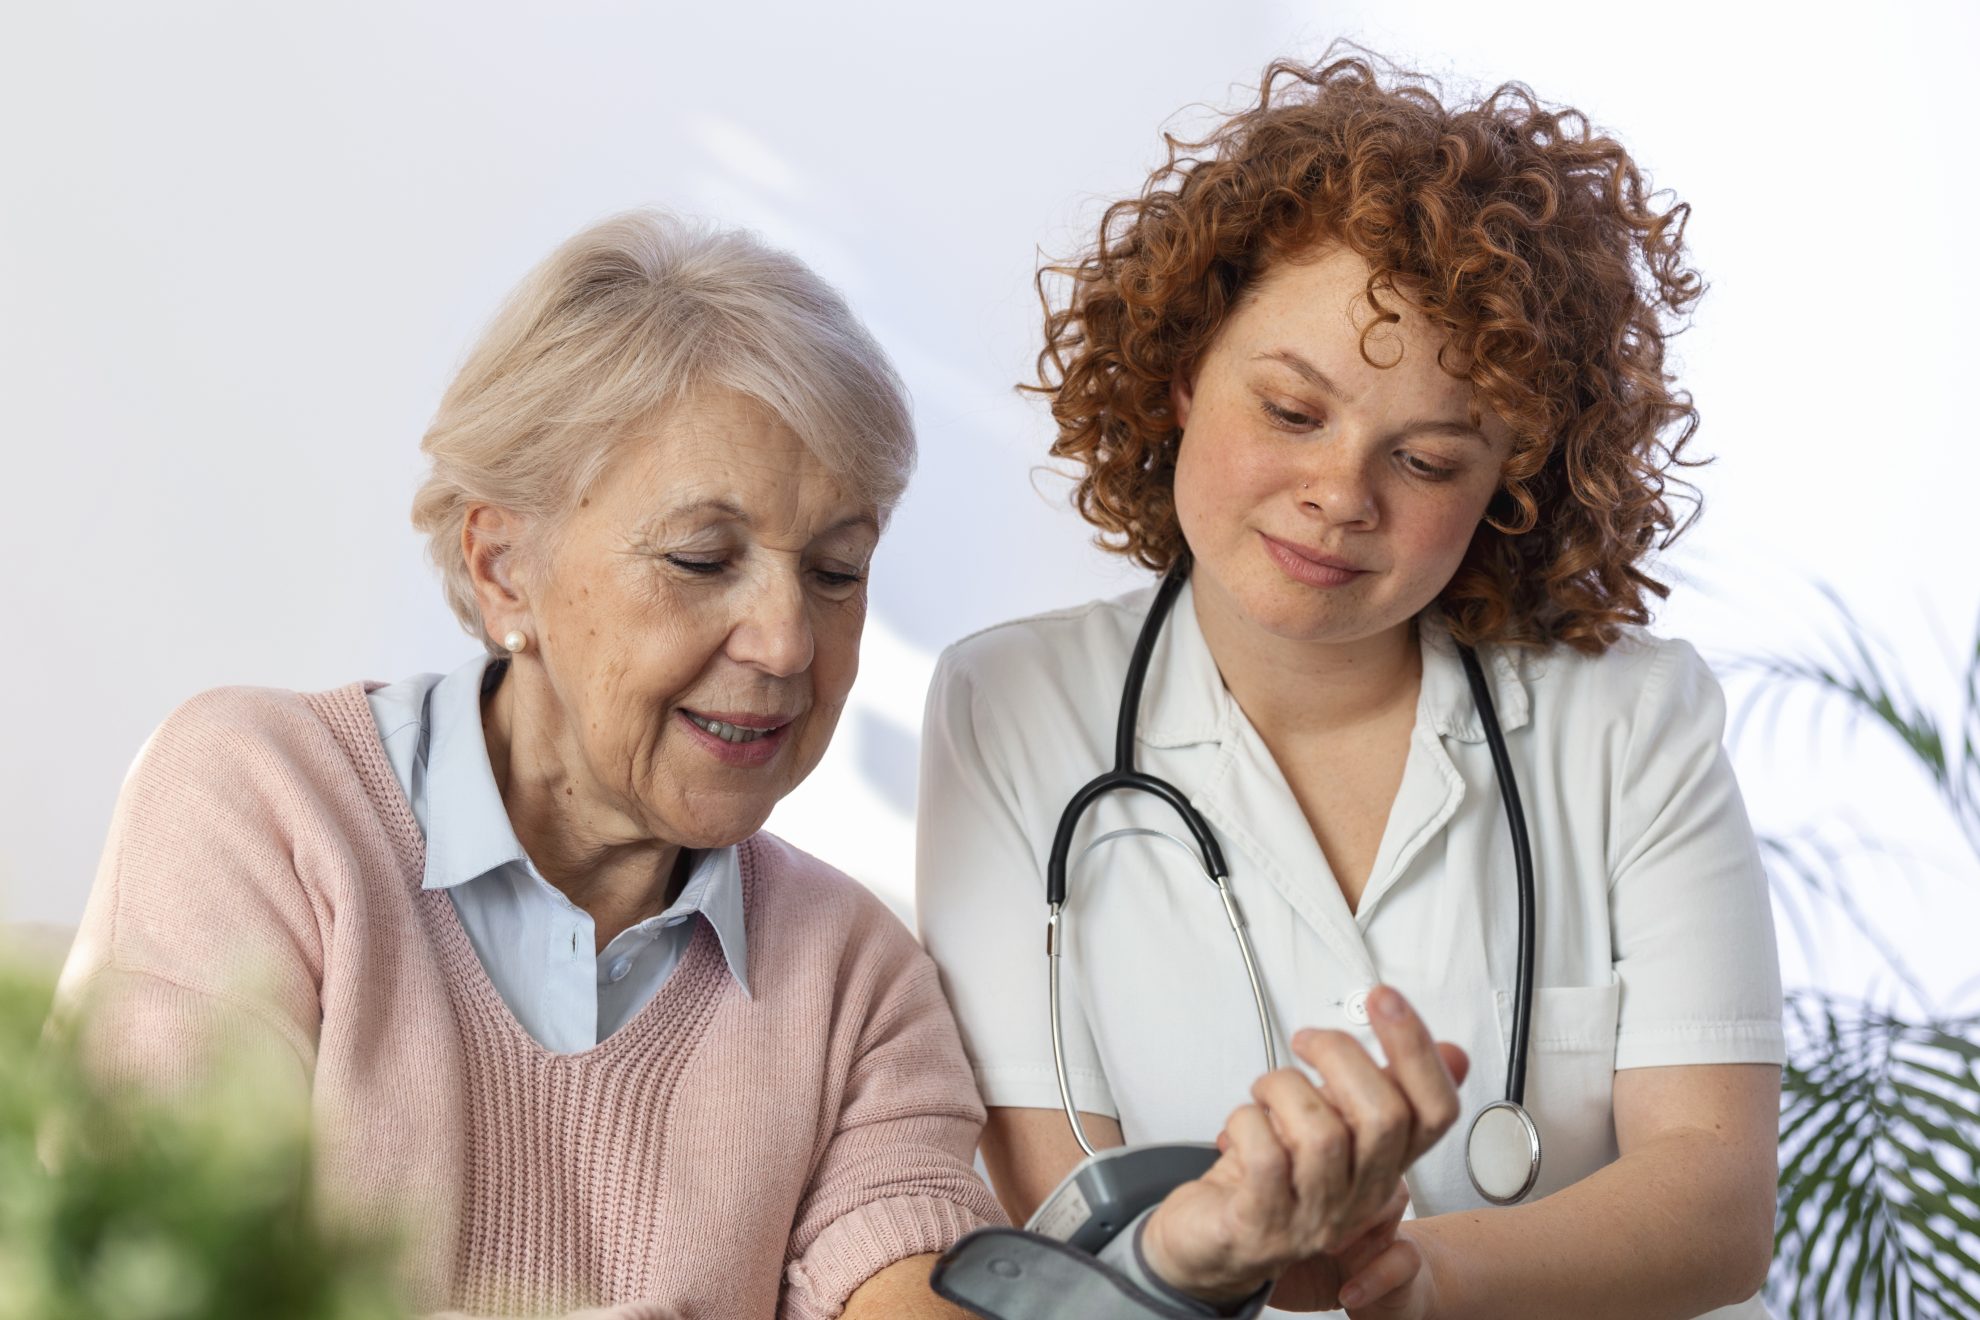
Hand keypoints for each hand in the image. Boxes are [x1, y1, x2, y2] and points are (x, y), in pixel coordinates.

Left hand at [1139, 986, 1467, 1305]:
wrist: (1212, 1243)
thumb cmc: (1267, 1179)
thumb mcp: (1336, 1125)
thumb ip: (1386, 1089)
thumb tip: (1451, 1053)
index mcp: (1382, 1165)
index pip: (1435, 1112)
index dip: (1416, 1049)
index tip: (1383, 999)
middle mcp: (1357, 1195)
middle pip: (1386, 1116)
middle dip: (1340, 1054)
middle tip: (1306, 1042)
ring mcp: (1313, 1215)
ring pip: (1324, 1134)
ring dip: (1284, 1087)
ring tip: (1265, 1090)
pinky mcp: (1262, 1223)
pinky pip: (1266, 1158)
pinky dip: (1247, 1121)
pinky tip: (1242, 1122)